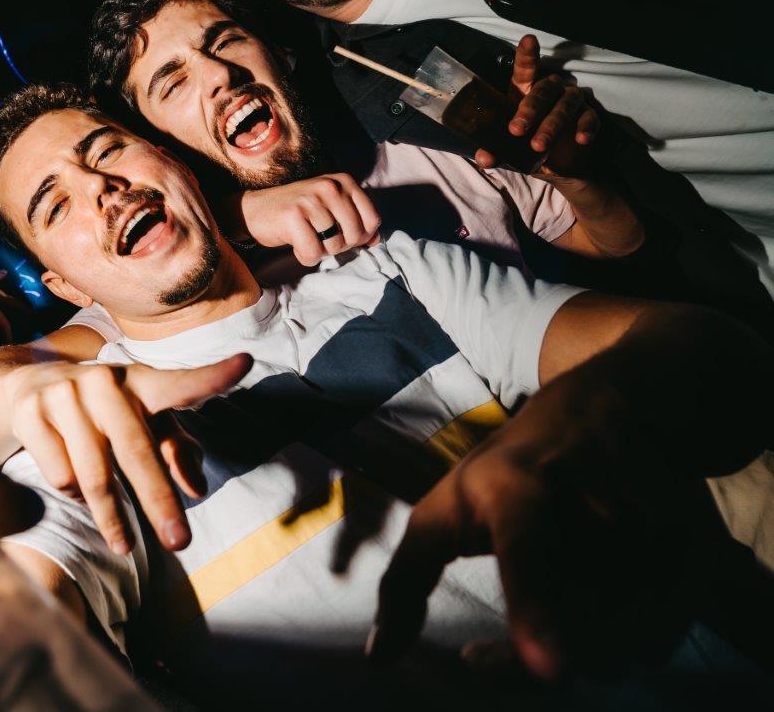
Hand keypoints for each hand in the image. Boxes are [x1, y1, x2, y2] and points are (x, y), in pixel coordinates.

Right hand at [7, 354, 253, 554]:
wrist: (27, 385)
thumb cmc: (105, 411)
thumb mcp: (143, 422)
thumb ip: (175, 450)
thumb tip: (197, 488)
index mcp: (140, 381)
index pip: (179, 382)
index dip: (211, 376)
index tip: (245, 364)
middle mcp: (103, 381)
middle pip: (136, 450)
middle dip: (159, 501)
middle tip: (180, 543)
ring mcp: (64, 394)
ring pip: (92, 474)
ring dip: (111, 517)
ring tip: (124, 545)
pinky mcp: (30, 412)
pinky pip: (59, 474)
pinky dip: (71, 493)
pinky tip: (74, 486)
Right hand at [239, 174, 381, 265]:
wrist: (254, 209)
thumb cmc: (296, 212)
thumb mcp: (330, 208)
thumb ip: (356, 220)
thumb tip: (376, 240)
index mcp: (343, 181)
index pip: (372, 220)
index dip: (360, 237)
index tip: (341, 235)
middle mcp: (330, 187)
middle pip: (355, 236)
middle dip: (339, 246)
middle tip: (319, 238)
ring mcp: (311, 200)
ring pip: (334, 246)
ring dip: (320, 251)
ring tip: (306, 238)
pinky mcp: (293, 216)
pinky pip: (312, 253)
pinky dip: (305, 256)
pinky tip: (295, 245)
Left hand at [367, 384, 715, 678]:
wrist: (614, 406)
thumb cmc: (512, 466)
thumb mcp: (444, 506)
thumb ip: (405, 582)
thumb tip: (379, 660)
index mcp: (520, 489)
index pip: (530, 552)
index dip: (539, 610)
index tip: (552, 666)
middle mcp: (593, 506)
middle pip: (577, 635)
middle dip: (529, 661)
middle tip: (494, 658)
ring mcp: (652, 530)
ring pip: (617, 649)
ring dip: (575, 655)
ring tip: (546, 622)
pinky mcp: (694, 553)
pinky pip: (652, 643)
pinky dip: (617, 647)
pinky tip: (593, 613)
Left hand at [474, 34, 598, 177]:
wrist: (555, 161)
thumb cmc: (525, 141)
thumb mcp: (507, 146)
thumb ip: (495, 150)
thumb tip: (484, 159)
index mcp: (525, 88)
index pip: (525, 68)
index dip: (527, 55)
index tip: (528, 40)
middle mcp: (550, 89)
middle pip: (543, 90)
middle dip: (530, 110)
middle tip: (516, 130)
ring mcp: (570, 100)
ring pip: (565, 105)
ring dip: (552, 125)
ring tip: (538, 146)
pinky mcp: (588, 116)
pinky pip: (590, 117)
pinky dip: (586, 128)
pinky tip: (580, 139)